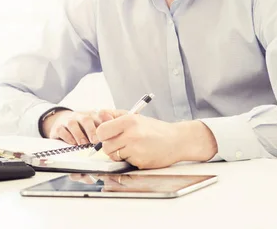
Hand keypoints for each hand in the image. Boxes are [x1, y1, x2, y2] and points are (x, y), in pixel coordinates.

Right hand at [43, 109, 126, 144]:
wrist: (62, 120)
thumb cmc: (83, 126)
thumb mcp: (95, 125)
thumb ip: (106, 130)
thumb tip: (118, 140)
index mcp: (92, 116)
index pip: (100, 116)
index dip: (104, 123)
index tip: (108, 133)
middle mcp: (80, 116)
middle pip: (86, 119)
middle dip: (91, 130)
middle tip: (95, 141)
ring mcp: (69, 121)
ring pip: (73, 124)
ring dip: (79, 134)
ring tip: (83, 143)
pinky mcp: (58, 127)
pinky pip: (61, 130)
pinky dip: (67, 137)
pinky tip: (72, 143)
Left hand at [96, 115, 217, 168]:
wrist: (176, 140)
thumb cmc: (154, 129)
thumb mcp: (135, 116)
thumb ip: (115, 115)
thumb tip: (99, 115)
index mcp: (129, 121)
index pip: (101, 131)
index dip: (102, 135)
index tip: (107, 135)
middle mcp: (131, 134)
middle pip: (106, 146)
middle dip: (110, 146)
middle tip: (119, 143)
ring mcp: (136, 149)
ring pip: (114, 156)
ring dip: (118, 153)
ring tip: (130, 147)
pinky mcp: (140, 161)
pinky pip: (125, 162)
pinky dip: (129, 159)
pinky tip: (139, 153)